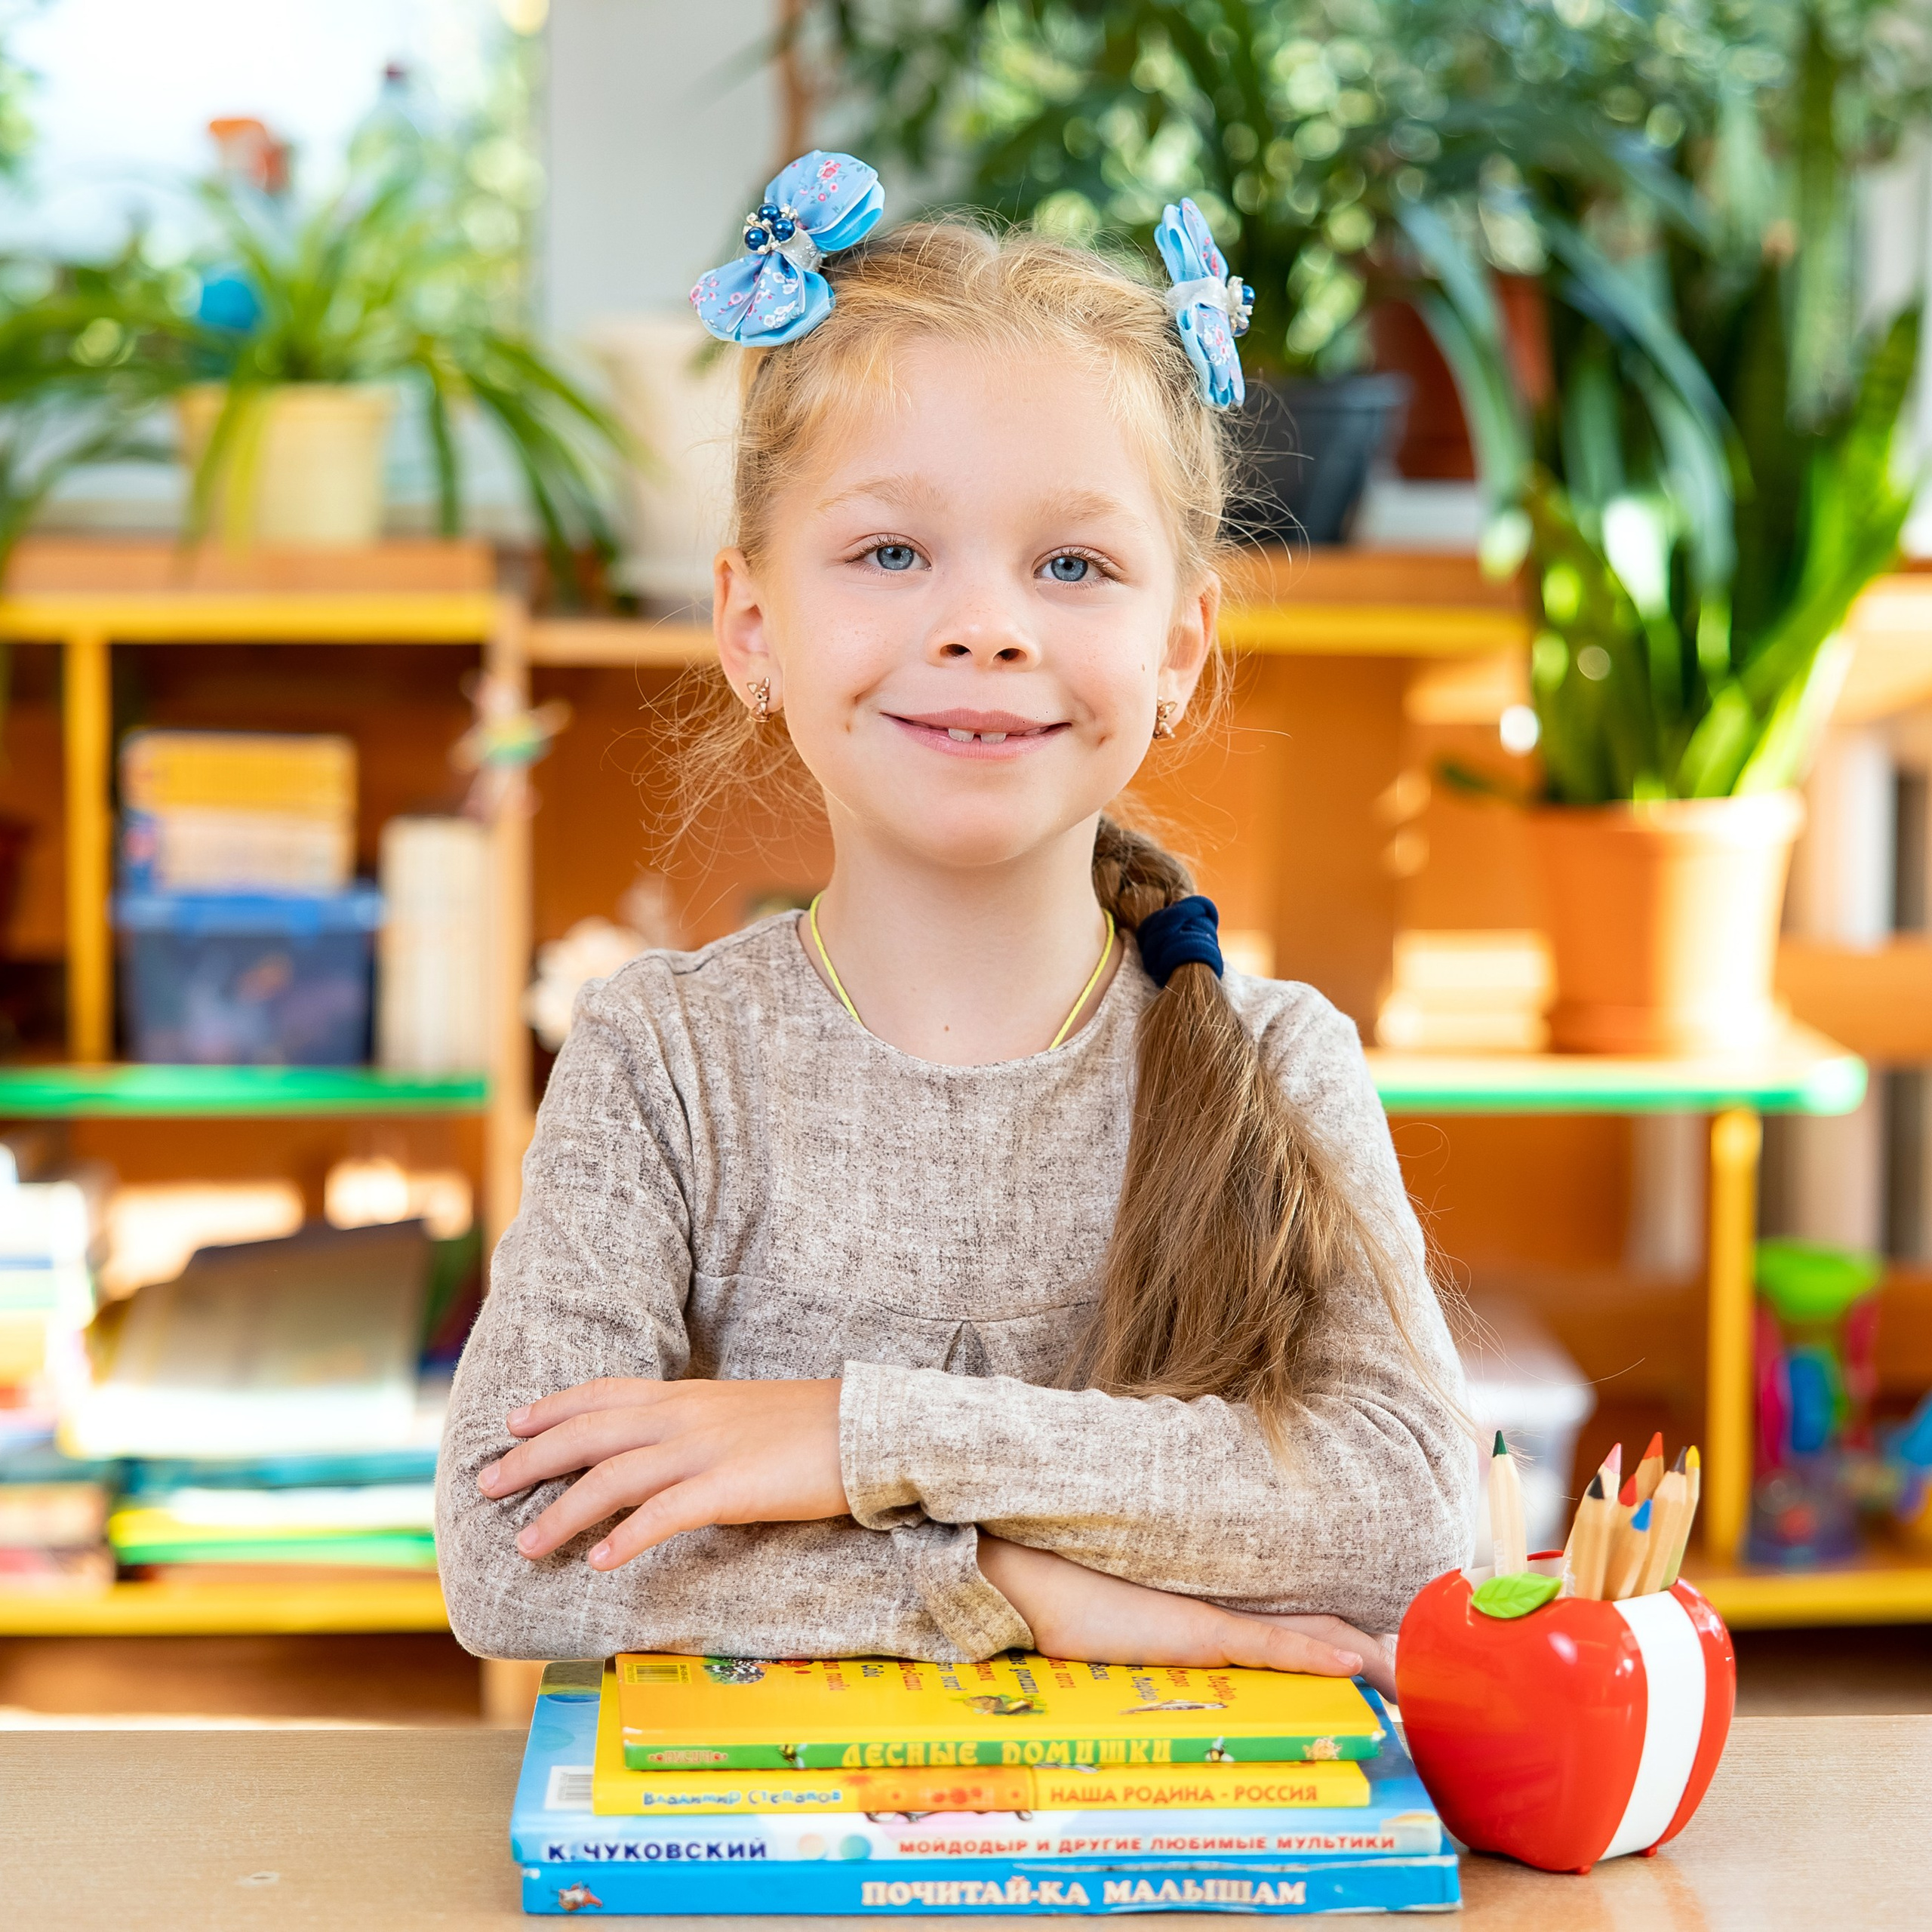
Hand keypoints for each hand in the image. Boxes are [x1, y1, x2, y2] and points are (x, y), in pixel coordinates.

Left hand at [476, 1377, 847, 1571]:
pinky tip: (599, 1564)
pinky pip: (665, 1514)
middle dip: (533, 1459)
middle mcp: (687, 1416)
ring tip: (527, 1545)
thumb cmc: (813, 1426)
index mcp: (690, 1395)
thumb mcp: (744, 1413)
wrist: (869, 1427)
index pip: (606, 1394)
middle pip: (591, 1433)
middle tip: (487, 1486)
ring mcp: (707, 1450)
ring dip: (563, 1513)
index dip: (554, 1408)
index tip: (512, 1422)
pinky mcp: (731, 1488)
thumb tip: (664, 1450)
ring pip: (614, 1478)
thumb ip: (699, 1426)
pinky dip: (626, 1538)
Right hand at [977, 1536, 1395, 1698]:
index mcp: (1215, 1597)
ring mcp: (1212, 1612)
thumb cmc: (1068, 1589)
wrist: (1026, 1572)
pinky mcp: (1195, 1627)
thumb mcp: (1133, 1611)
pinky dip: (1313, 1653)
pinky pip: (1267, 1644)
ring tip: (1412, 1675)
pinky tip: (1353, 1663)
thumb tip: (1181, 1631)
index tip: (1392, 1645)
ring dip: (1365, 1657)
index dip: (1349, 1630)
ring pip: (1308, 1635)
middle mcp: (1224, 1599)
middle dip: (1375, 1647)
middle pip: (1319, 1621)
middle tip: (1425, 1666)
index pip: (1298, 1613)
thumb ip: (1168, 1615)